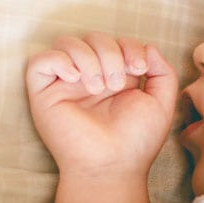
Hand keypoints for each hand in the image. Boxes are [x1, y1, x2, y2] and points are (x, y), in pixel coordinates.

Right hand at [26, 33, 177, 179]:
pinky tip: (76, 79)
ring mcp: (65, 84)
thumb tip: (148, 47)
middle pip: (93, 37)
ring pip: (66, 42)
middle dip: (110, 52)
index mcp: (115, 76)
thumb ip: (164, 72)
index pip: (117, 41)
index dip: (129, 46)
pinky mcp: (43, 94)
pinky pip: (39, 61)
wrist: (113, 165)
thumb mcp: (161, 103)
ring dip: (88, 57)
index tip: (140, 68)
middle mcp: (89, 76)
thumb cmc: (136, 141)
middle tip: (116, 84)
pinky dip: (59, 61)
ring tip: (98, 87)